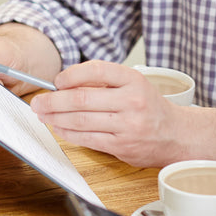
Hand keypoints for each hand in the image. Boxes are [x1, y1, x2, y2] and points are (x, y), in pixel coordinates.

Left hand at [30, 61, 183, 165]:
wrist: (176, 134)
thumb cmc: (150, 107)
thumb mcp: (134, 84)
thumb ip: (104, 83)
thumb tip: (65, 85)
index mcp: (134, 80)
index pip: (96, 70)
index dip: (71, 75)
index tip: (57, 81)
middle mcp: (132, 101)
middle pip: (82, 99)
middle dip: (53, 101)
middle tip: (38, 101)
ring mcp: (127, 125)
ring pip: (81, 120)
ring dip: (56, 118)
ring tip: (43, 115)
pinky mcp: (122, 145)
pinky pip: (88, 139)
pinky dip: (69, 133)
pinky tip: (59, 128)